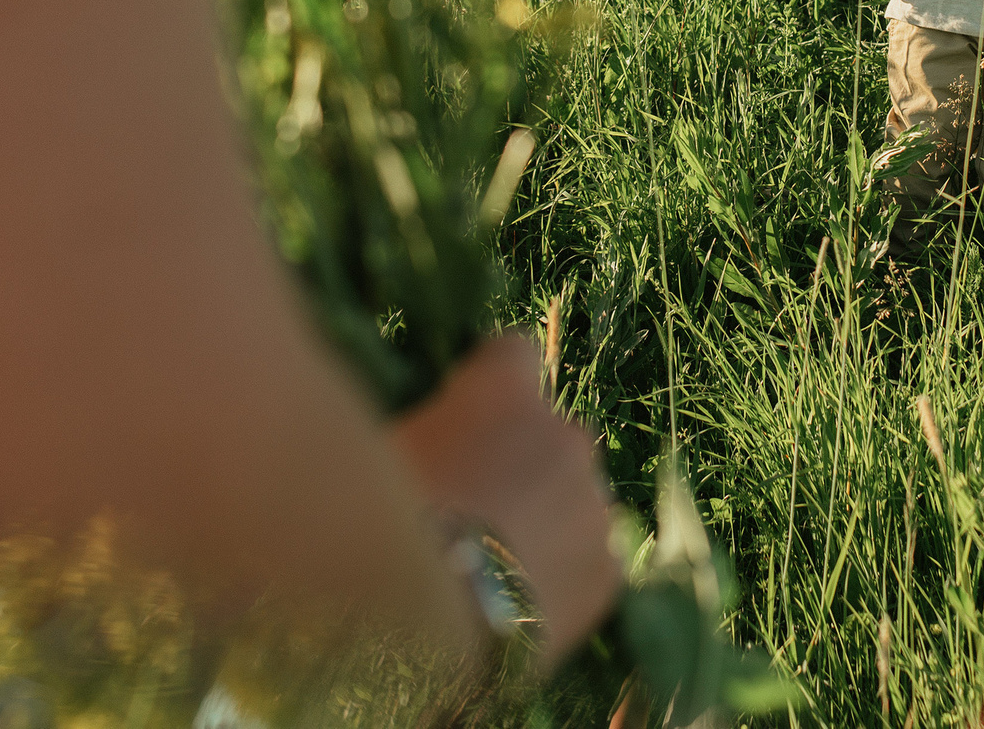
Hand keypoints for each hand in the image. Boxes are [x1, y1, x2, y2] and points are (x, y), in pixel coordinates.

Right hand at [393, 335, 619, 670]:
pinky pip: (590, 560)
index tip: (463, 417)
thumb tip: (427, 438)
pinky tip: (517, 604)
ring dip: (545, 519)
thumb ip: (426, 432)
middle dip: (521, 461)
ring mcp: (593, 503)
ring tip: (492, 568)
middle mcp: (563, 434)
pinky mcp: (607, 570)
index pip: (511, 354)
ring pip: (575, 500)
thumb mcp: (382, 455)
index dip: (486, 386)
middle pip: (549, 436)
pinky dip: (562, 575)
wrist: (419, 628)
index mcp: (504, 390)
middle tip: (473, 511)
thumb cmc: (376, 528)